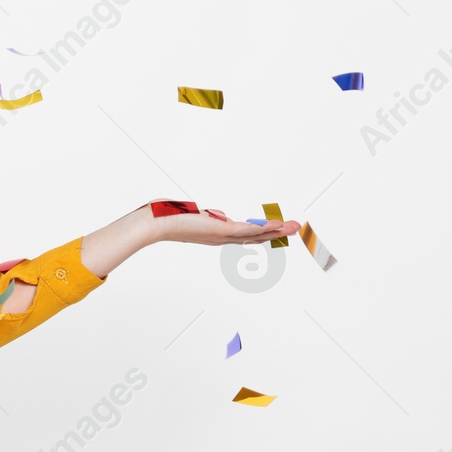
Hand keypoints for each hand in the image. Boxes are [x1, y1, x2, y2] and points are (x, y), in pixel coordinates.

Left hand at [138, 200, 299, 246]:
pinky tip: (277, 225)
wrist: (156, 222)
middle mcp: (222, 237)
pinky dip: (263, 227)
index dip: (263, 232)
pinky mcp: (220, 229)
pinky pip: (247, 229)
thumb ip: (209, 216)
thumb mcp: (194, 215)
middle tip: (295, 228)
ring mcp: (222, 234)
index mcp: (217, 234)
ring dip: (277, 231)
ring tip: (294, 227)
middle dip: (277, 233)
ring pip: (255, 234)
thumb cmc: (169, 217)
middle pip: (256, 236)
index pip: (245, 235)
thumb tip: (218, 213)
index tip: (279, 229)